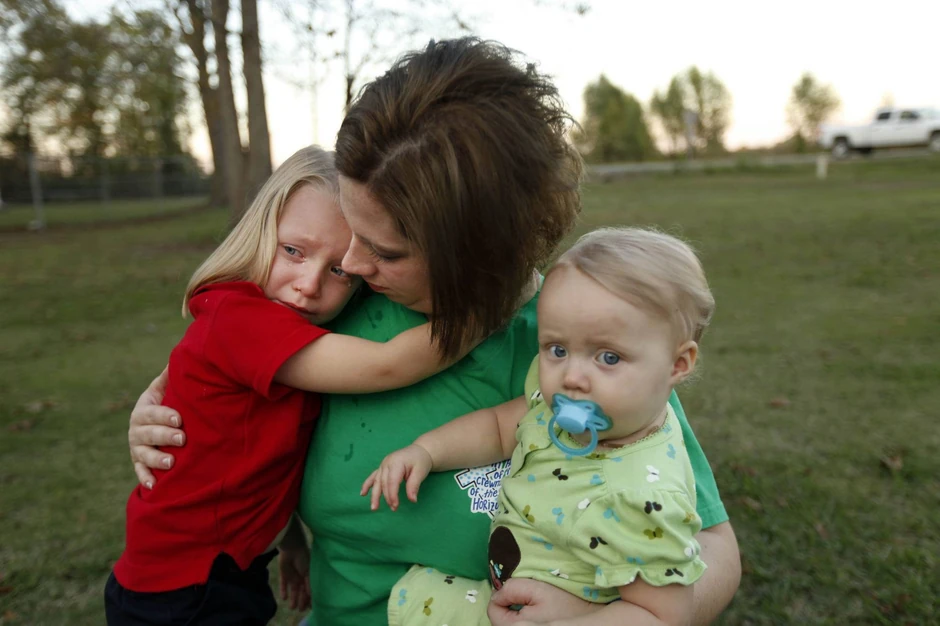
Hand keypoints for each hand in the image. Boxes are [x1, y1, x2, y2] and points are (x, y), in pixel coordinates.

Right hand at [129, 367, 184, 488]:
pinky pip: (140, 473)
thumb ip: (171, 376)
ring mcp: (137, 448)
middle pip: (147, 434)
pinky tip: (154, 486)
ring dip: (156, 459)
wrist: (160, 424)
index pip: (151, 412)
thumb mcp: (166, 388)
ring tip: (172, 463)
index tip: (180, 419)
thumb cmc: (168, 403)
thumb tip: (185, 355)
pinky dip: (146, 479)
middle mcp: (137, 429)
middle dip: (164, 436)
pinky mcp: (140, 464)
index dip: (164, 415)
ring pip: (143, 455)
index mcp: (144, 409)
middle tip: (182, 439)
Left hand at [278, 544, 310, 611]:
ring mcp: (292, 575)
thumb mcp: (308, 572)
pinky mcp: (284, 573)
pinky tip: (284, 598)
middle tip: (300, 610)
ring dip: (293, 598)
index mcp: (309, 575)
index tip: (310, 607)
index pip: (309, 589)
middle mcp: (301, 576)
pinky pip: (284, 583)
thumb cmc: (304, 558)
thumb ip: (308, 584)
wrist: (292, 548)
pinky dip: (283, 590)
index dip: (310, 598)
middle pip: (301, 591)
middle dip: (301, 600)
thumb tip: (310, 595)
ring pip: (293, 589)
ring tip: (291, 608)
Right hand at [359, 444, 432, 510]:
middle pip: (384, 483)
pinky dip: (367, 485)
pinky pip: (373, 476)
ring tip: (374, 508)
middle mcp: (387, 463)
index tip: (395, 506)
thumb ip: (414, 486)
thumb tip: (412, 500)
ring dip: (374, 495)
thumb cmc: (420, 461)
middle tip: (393, 509)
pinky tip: (363, 493)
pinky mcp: (382, 467)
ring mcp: (383, 465)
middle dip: (387, 497)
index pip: (392, 482)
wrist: (420, 450)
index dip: (392, 495)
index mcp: (396, 463)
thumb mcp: (420, 472)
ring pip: (377, 481)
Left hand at [488, 578, 600, 624]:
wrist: (592, 620)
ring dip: (516, 612)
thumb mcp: (539, 589)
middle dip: (509, 604)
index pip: (493, 609)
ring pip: (510, 623)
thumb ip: (513, 589)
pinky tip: (540, 613)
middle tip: (529, 597)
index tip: (520, 590)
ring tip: (536, 606)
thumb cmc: (567, 605)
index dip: (502, 595)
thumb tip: (497, 593)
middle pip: (500, 618)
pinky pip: (522, 625)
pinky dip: (525, 618)